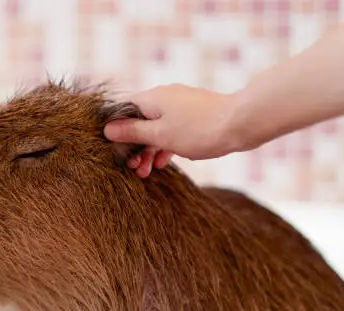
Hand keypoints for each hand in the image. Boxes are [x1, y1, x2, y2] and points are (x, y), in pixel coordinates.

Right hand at [104, 84, 238, 176]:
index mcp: (151, 98)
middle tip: (130, 169)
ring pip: (155, 128)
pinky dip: (163, 145)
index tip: (111, 151)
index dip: (114, 130)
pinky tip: (162, 162)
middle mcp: (163, 97)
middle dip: (132, 146)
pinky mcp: (193, 115)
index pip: (121, 110)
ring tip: (145, 173)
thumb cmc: (198, 129)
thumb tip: (108, 129)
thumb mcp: (160, 135)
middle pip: (138, 121)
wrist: (241, 123)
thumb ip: (132, 132)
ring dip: (148, 150)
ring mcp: (179, 105)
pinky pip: (170, 129)